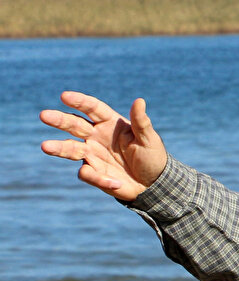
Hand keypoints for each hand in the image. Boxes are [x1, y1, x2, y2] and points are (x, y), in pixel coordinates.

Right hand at [40, 92, 166, 201]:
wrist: (153, 184)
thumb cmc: (152, 157)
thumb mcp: (149, 139)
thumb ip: (141, 122)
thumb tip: (140, 101)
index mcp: (110, 123)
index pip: (92, 109)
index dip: (79, 102)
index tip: (65, 96)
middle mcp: (96, 136)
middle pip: (74, 125)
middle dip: (59, 120)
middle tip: (44, 116)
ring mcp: (92, 154)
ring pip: (70, 149)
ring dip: (58, 148)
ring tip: (45, 146)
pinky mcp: (93, 172)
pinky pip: (88, 173)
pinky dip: (99, 178)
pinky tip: (115, 183)